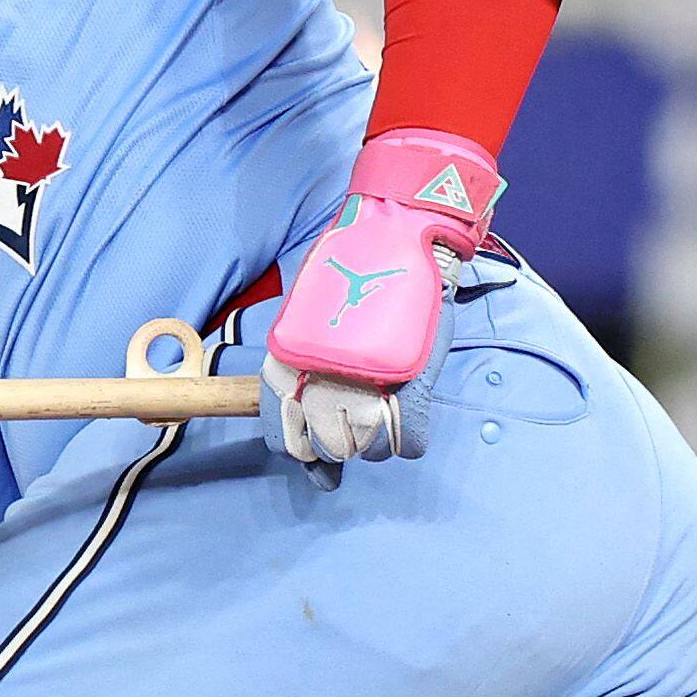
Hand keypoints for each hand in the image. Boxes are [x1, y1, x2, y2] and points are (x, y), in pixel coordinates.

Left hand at [263, 196, 461, 484]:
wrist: (398, 235)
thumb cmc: (353, 279)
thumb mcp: (309, 321)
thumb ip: (295, 374)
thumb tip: (300, 438)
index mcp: (286, 365)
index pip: (283, 440)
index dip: (303, 453)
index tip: (319, 461)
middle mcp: (321, 382)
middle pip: (332, 448)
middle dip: (346, 443)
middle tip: (359, 413)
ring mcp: (367, 385)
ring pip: (371, 450)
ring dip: (379, 438)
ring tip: (384, 400)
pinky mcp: (413, 387)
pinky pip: (409, 442)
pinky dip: (410, 437)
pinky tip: (408, 411)